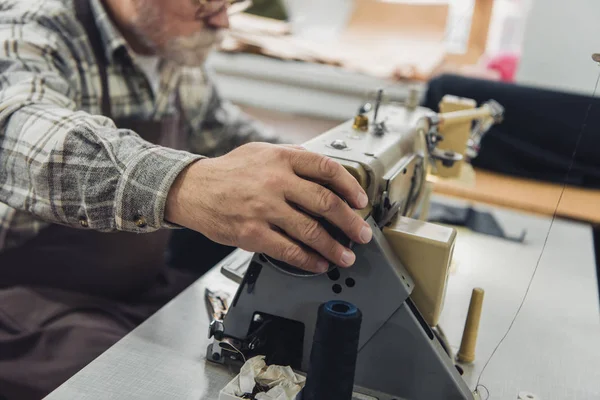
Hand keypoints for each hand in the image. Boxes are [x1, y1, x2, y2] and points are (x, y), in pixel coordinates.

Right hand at [165, 143, 372, 272]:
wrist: (193, 189)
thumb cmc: (229, 172)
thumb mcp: (261, 151)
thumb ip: (292, 157)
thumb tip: (325, 171)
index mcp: (281, 158)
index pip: (327, 169)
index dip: (350, 186)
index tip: (360, 201)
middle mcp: (275, 182)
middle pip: (325, 203)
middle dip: (350, 223)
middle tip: (361, 234)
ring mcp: (264, 209)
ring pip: (310, 231)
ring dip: (334, 247)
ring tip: (346, 256)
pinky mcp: (252, 233)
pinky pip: (288, 250)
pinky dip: (308, 260)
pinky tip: (318, 263)